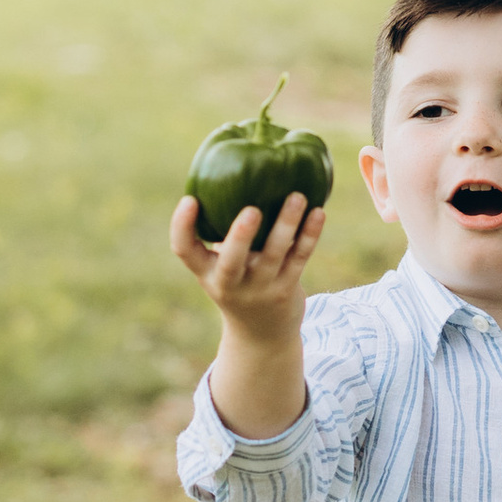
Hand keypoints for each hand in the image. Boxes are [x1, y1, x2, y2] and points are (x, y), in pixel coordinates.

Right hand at [170, 189, 324, 440]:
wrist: (262, 334)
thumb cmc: (239, 281)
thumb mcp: (222, 263)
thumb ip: (222, 229)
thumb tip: (234, 168)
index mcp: (207, 271)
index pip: (185, 251)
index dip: (182, 226)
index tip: (190, 199)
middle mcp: (230, 283)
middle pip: (232, 262)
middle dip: (240, 236)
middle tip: (251, 209)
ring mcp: (260, 288)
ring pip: (274, 255)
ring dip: (287, 224)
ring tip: (297, 196)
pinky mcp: (287, 289)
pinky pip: (299, 258)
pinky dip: (309, 235)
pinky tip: (318, 212)